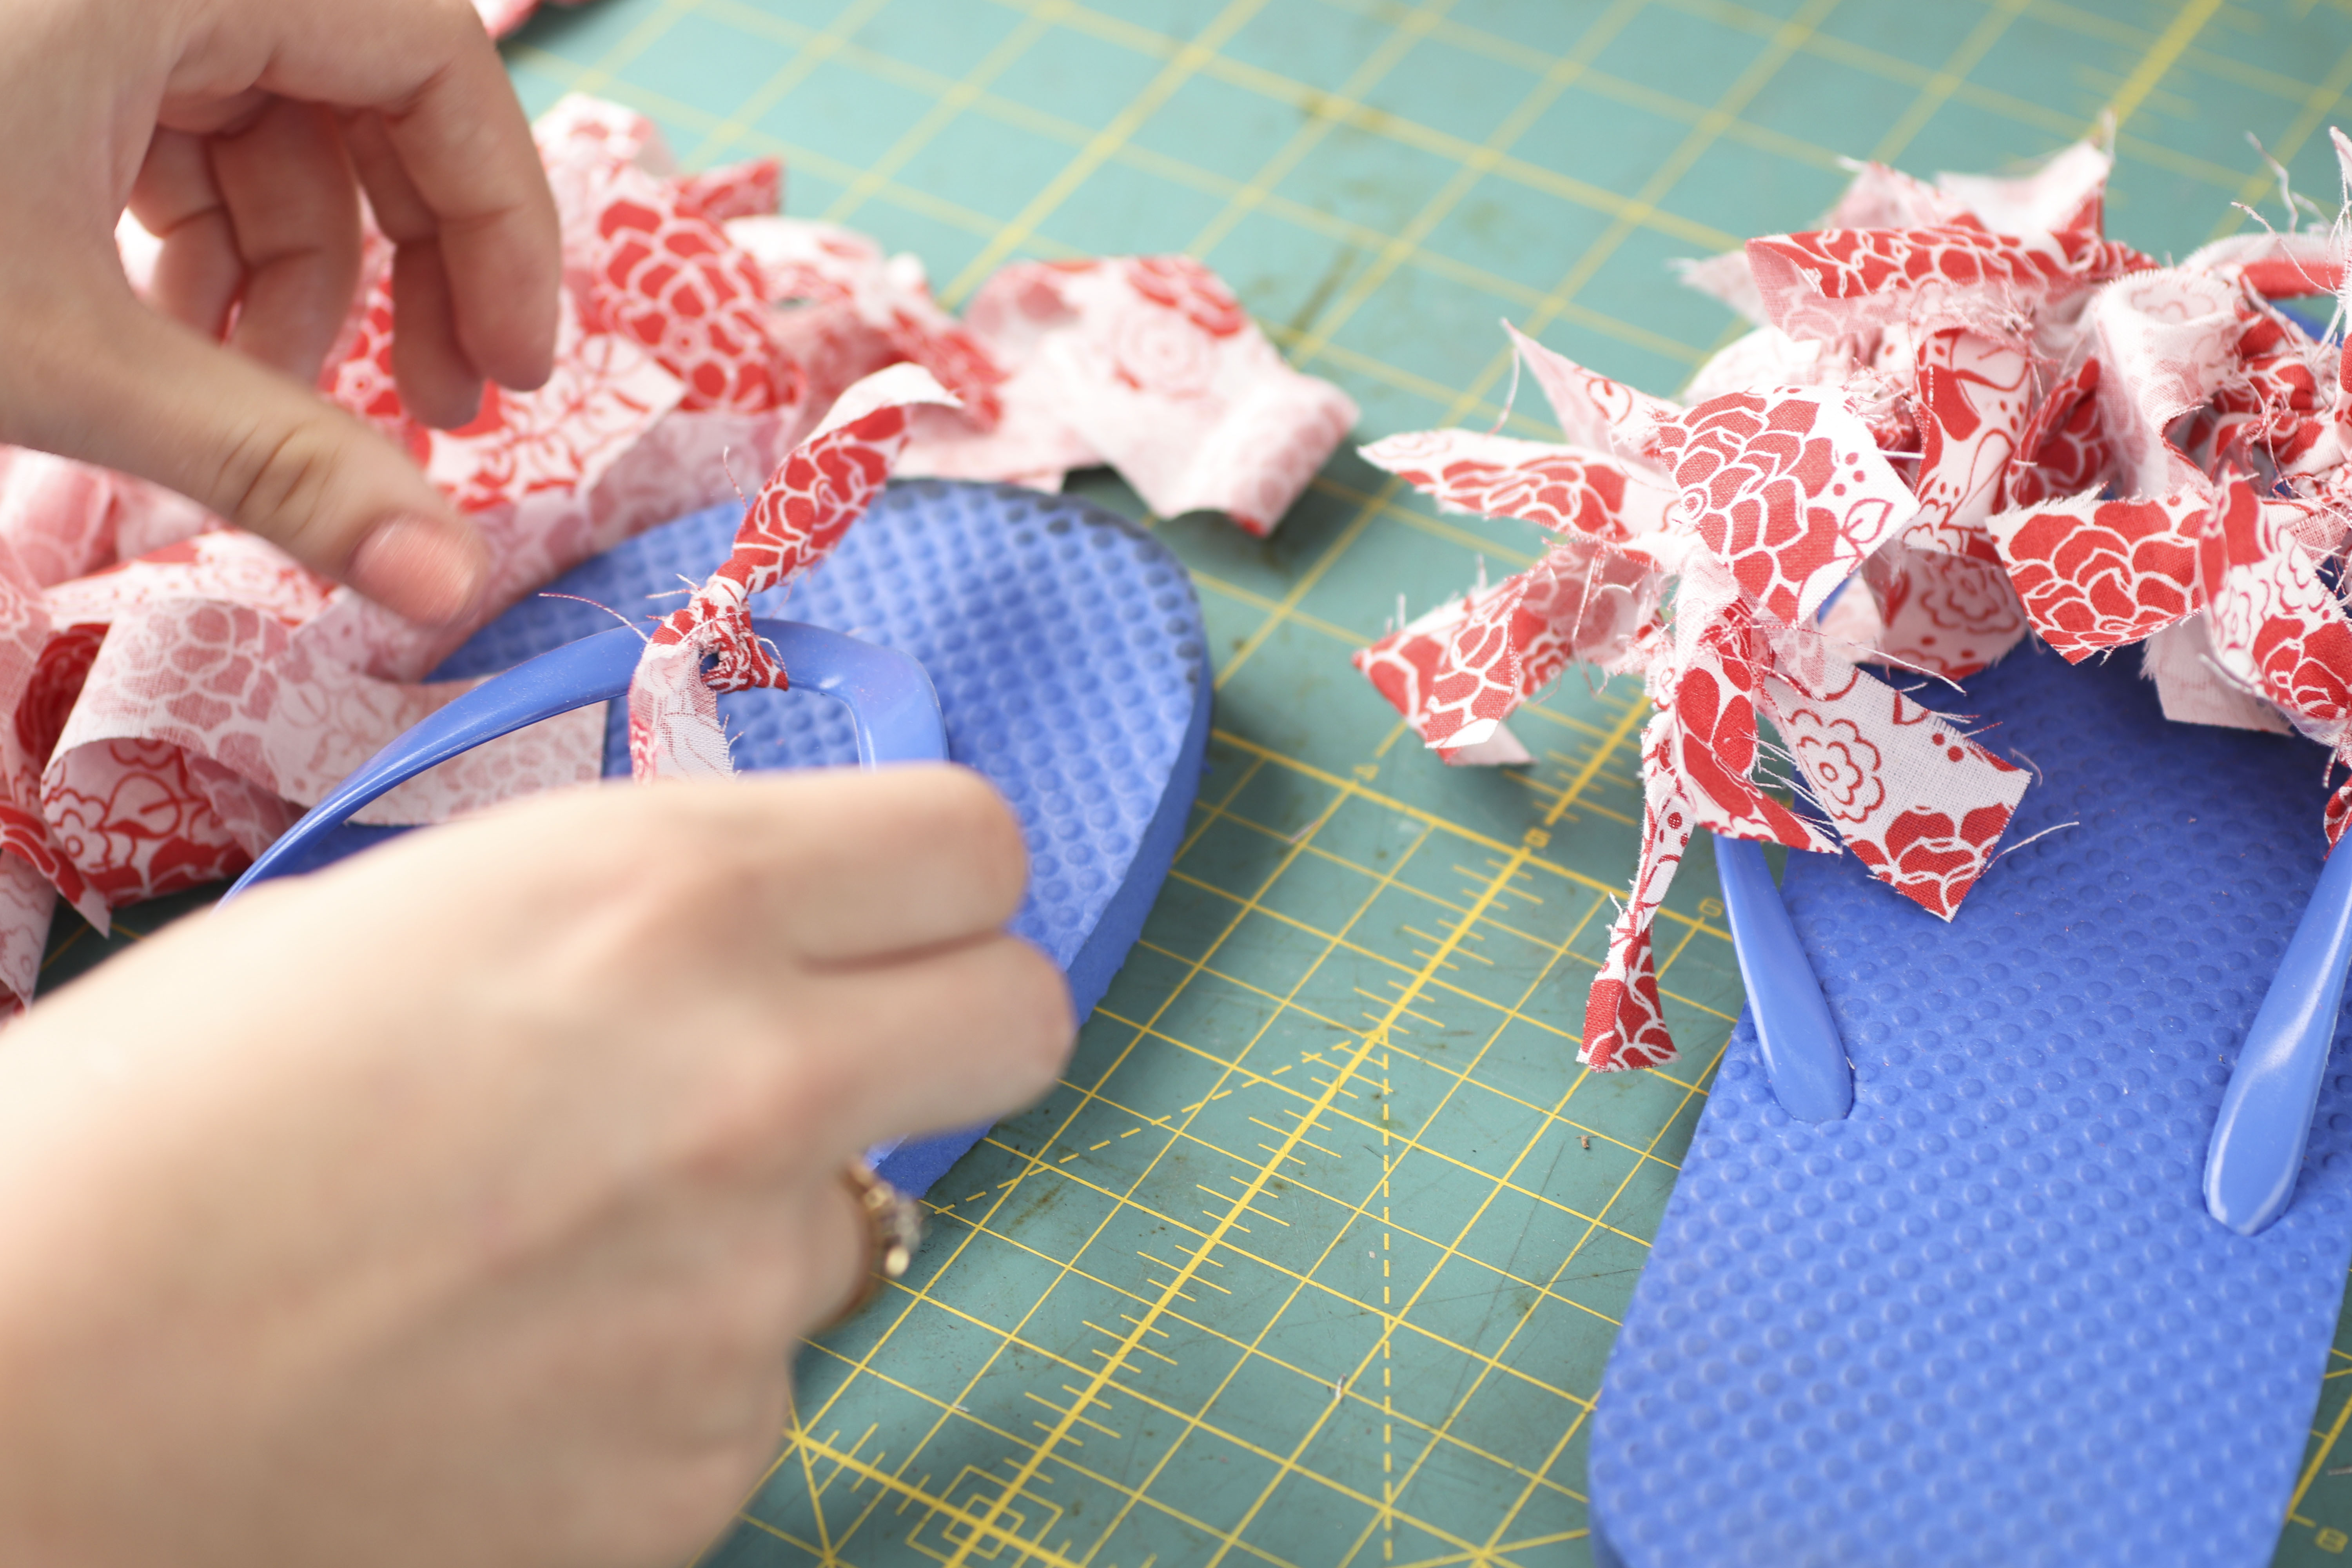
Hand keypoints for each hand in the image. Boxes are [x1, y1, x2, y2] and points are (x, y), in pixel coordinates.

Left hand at [0, 0, 562, 624]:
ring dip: (295, 276)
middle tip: (435, 411)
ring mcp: (91, 2)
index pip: (432, 57)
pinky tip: (181, 344)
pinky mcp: (43, 40)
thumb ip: (273, 463)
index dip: (501, 220)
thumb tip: (449, 586)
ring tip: (265, 401)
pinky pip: (173, 120)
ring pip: (267, 121)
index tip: (514, 368)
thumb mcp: (63, 357)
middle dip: (407, 264)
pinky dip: (204, 241)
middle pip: (366, 90)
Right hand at [0, 766, 1071, 1567]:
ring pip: (858, 1227)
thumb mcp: (420, 917)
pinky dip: (665, 1377)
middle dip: (947, 1026)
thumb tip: (772, 943)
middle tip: (828, 1061)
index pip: (977, 845)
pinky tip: (507, 1370)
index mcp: (670, 897)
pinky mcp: (704, 1464)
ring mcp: (743, 1292)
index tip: (883, 918)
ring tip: (545, 1252)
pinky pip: (753, 1385)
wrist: (27, 1385)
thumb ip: (639, 915)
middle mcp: (751, 1080)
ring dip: (753, 1228)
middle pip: (1020, 1018)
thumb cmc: (166, 1117)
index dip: (933, 881)